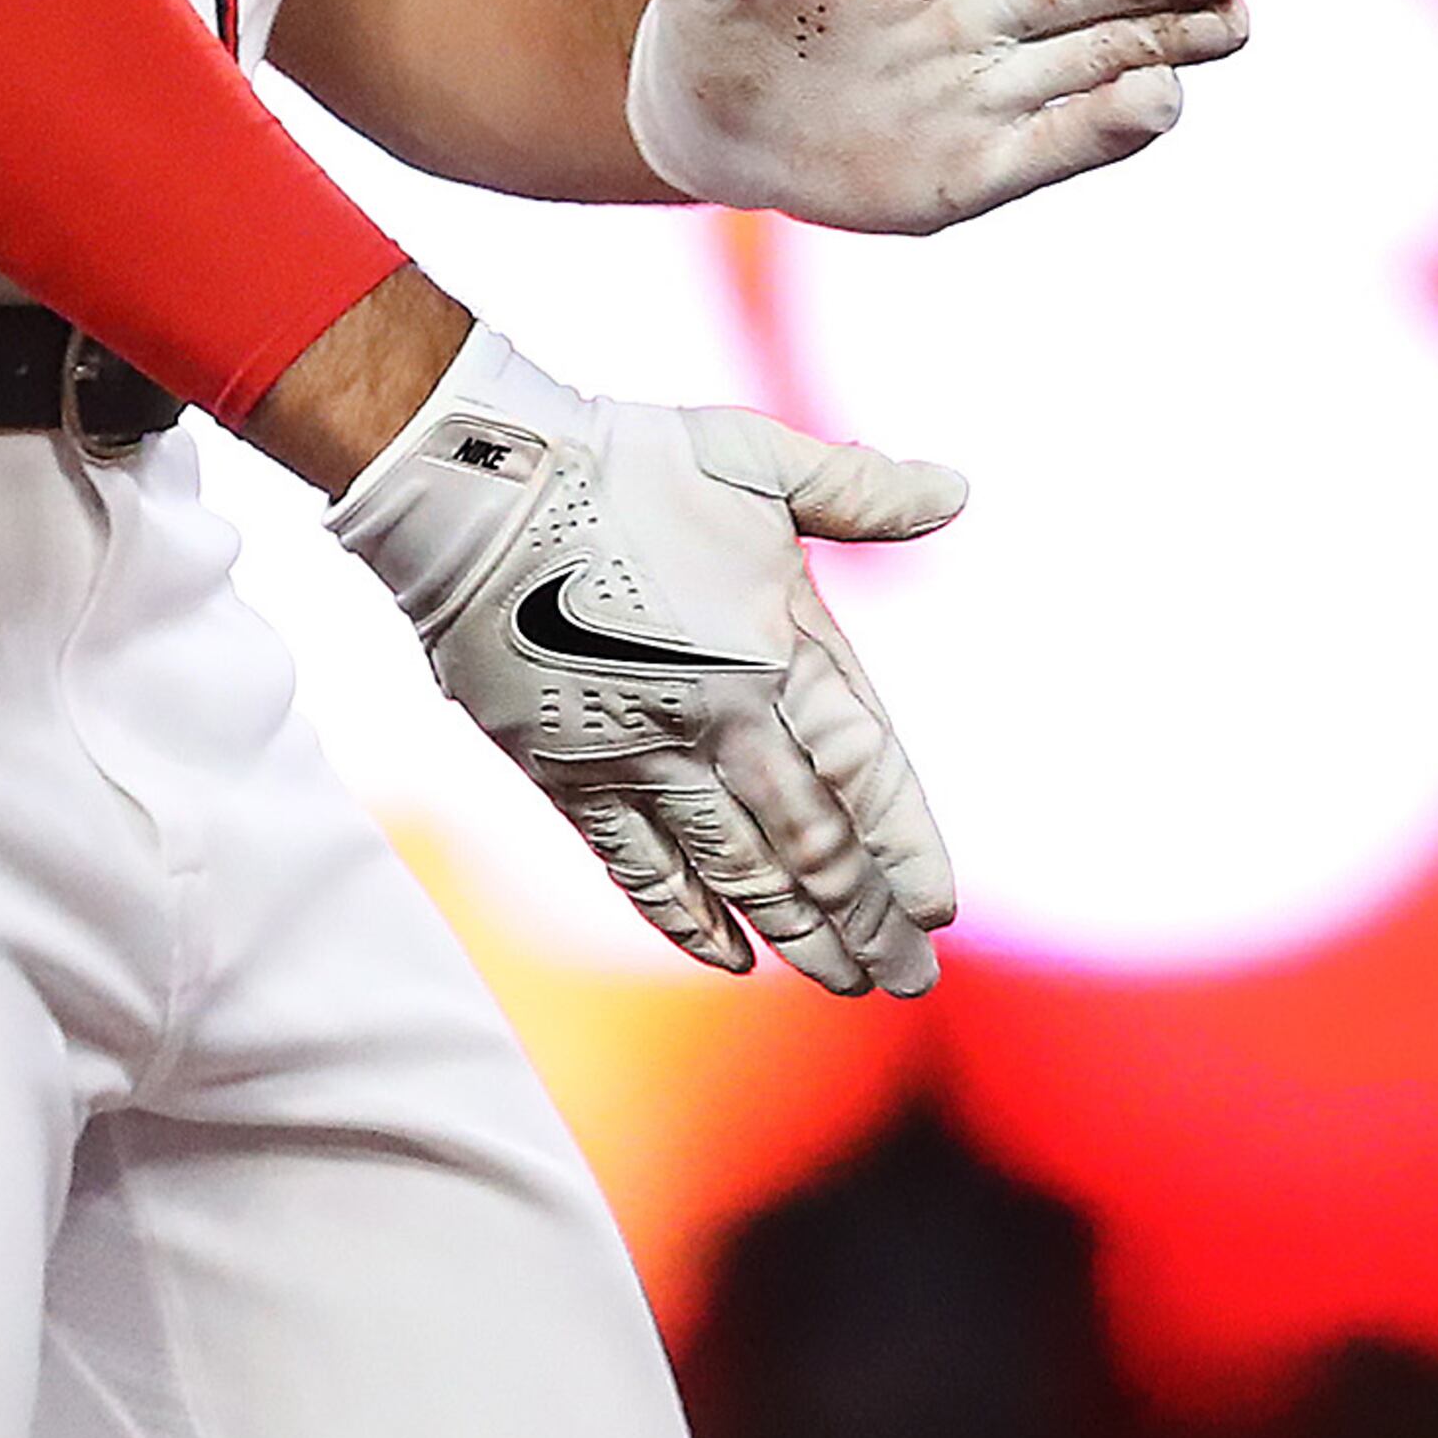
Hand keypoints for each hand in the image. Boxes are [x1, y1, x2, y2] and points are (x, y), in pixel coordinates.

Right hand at [328, 323, 961, 997]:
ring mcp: (642, 755)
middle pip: (812, 845)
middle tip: (908, 976)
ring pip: (737, 870)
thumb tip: (957, 489)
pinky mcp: (570, 771)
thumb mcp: (758, 458)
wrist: (480, 490)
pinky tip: (727, 959)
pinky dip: (686, 919)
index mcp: (780, 649)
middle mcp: (721, 720)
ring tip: (841, 979)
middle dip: (867, 919)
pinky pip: (639, 867)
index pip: (867, 774)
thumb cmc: (624, 462)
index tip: (940, 909)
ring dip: (795, 933)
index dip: (908, 846)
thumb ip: (860, 493)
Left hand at [625, 0, 1247, 232]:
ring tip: (1233, 22)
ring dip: (1166, 42)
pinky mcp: (973, 167)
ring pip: (1094, 59)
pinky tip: (1163, 104)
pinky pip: (1050, 145)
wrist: (700, 108)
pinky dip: (1105, 129)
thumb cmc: (715, 8)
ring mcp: (982, 89)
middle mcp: (973, 10)